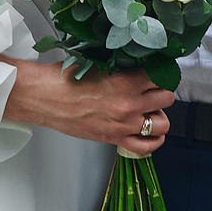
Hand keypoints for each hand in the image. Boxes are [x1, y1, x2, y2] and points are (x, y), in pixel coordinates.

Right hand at [4, 61, 175, 154]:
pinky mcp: (114, 139)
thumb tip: (141, 67)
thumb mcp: (100, 63)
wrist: (45, 98)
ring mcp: (124, 124)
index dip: (161, 73)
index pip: (161, 76)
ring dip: (158, 115)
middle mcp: (129, 105)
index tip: (157, 72)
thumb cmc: (65, 79)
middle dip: (160, 92)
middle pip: (166, 98)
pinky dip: (153, 140)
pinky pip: (147, 146)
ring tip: (149, 110)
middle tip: (151, 90)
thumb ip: (124, 68)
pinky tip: (149, 131)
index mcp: (126, 81)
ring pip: (163, 123)